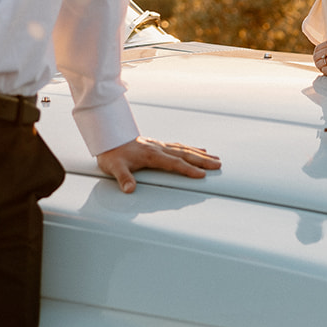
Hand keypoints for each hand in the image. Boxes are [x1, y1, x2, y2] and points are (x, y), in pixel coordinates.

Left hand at [96, 137, 221, 193]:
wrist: (108, 137)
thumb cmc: (112, 154)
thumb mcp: (114, 167)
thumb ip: (123, 178)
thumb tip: (129, 189)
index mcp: (151, 155)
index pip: (174, 163)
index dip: (188, 169)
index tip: (202, 175)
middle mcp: (158, 148)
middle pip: (185, 154)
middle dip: (202, 161)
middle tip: (218, 165)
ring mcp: (159, 145)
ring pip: (184, 149)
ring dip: (200, 154)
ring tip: (215, 158)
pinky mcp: (157, 144)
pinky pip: (178, 146)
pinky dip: (190, 148)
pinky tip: (198, 150)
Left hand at [313, 40, 326, 77]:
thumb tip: (319, 53)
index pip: (318, 48)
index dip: (316, 54)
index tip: (319, 59)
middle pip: (317, 56)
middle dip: (317, 62)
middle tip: (321, 66)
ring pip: (320, 64)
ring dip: (321, 68)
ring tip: (325, 70)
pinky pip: (326, 70)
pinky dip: (326, 72)